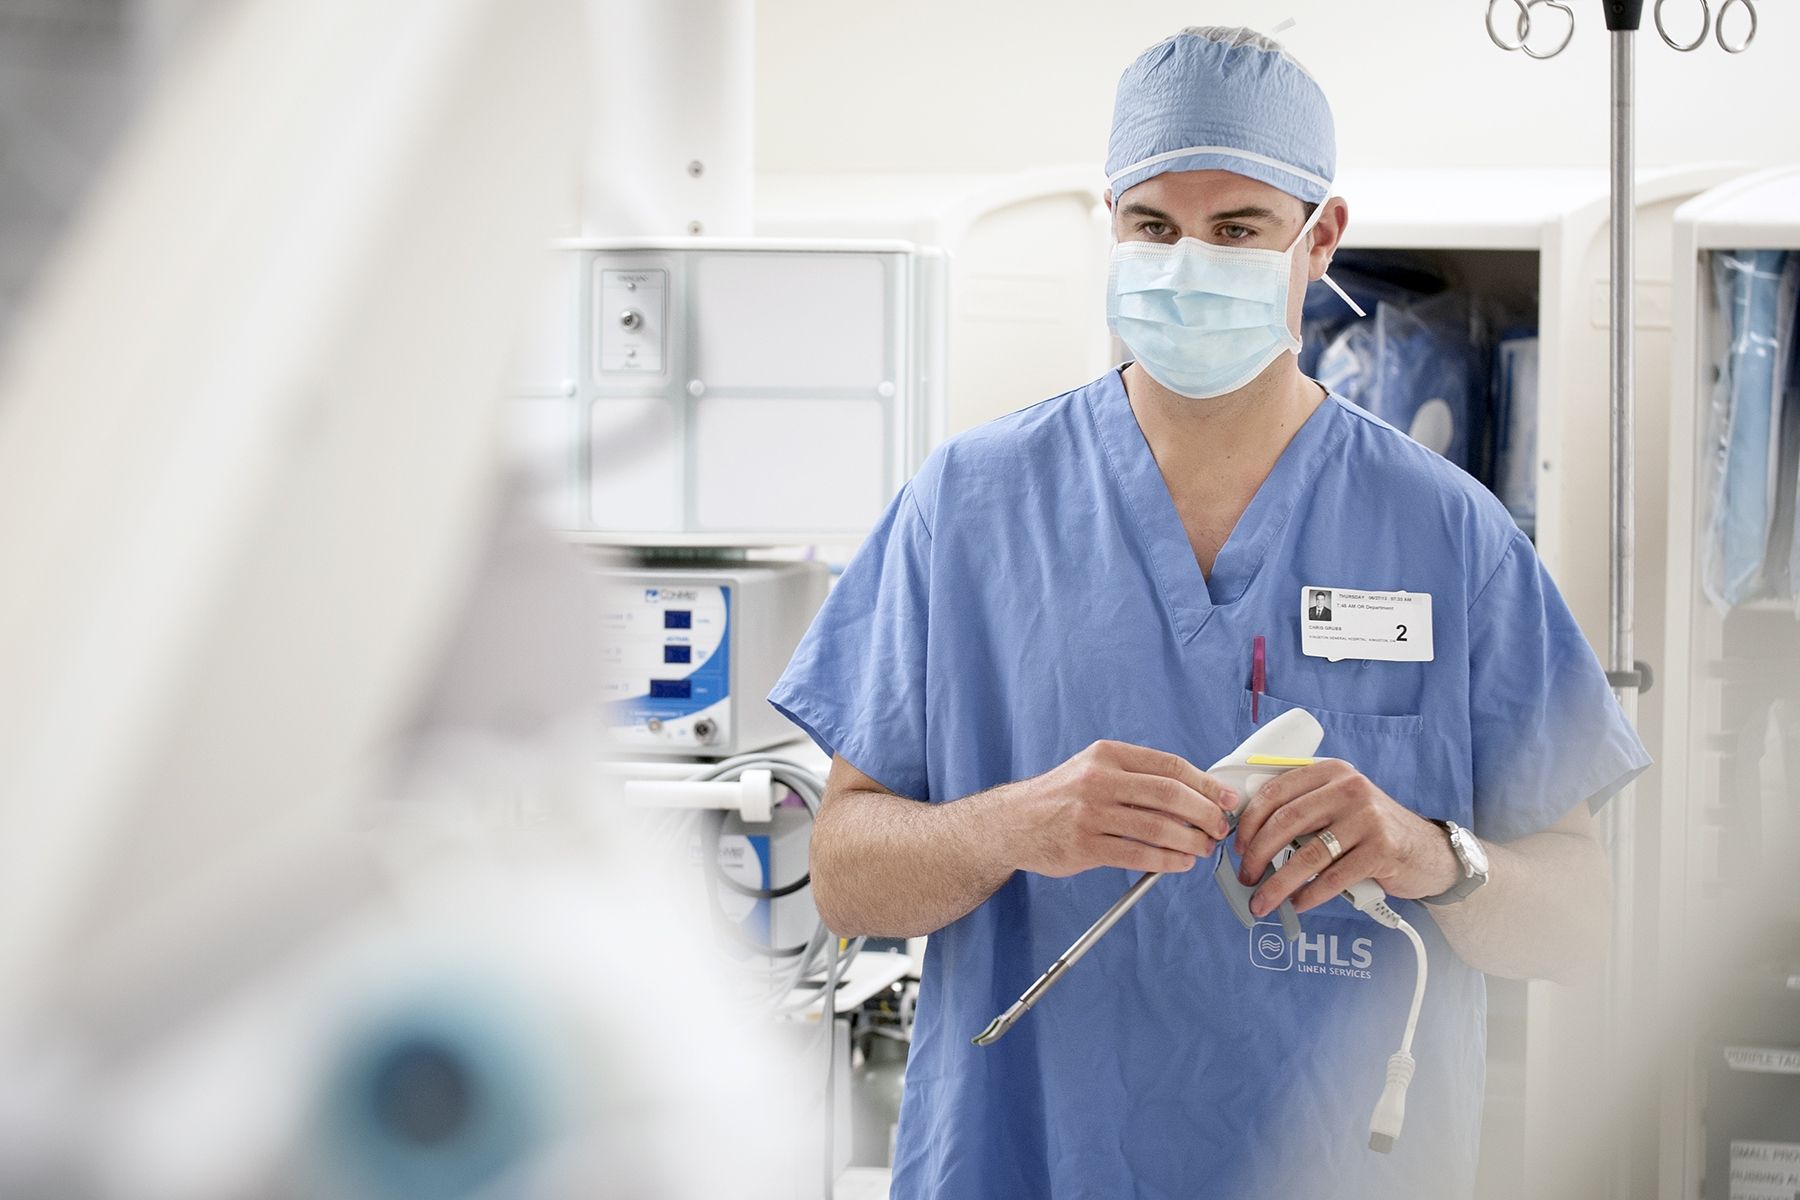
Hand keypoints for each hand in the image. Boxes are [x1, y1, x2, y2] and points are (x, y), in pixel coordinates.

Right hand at [1007, 741, 1238, 877]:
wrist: (1012, 822)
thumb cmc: (1062, 797)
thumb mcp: (1094, 769)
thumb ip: (1137, 777)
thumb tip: (1195, 792)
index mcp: (1107, 754)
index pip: (1169, 765)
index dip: (1205, 783)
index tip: (1226, 798)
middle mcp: (1098, 780)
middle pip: (1170, 795)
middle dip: (1205, 814)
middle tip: (1219, 828)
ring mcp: (1090, 814)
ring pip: (1157, 828)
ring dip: (1190, 841)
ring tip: (1203, 849)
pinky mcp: (1084, 846)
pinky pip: (1138, 855)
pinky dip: (1166, 861)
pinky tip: (1179, 863)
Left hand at [1231, 759, 1462, 915]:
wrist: (1428, 852)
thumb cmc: (1370, 832)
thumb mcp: (1338, 806)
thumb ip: (1303, 809)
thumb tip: (1247, 836)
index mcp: (1330, 772)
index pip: (1275, 792)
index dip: (1249, 822)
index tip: (1237, 846)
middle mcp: (1349, 788)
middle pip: (1286, 822)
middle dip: (1257, 854)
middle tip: (1245, 877)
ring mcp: (1368, 818)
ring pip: (1307, 855)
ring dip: (1277, 883)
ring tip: (1263, 900)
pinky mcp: (1382, 850)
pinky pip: (1333, 878)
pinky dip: (1309, 894)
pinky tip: (1298, 903)